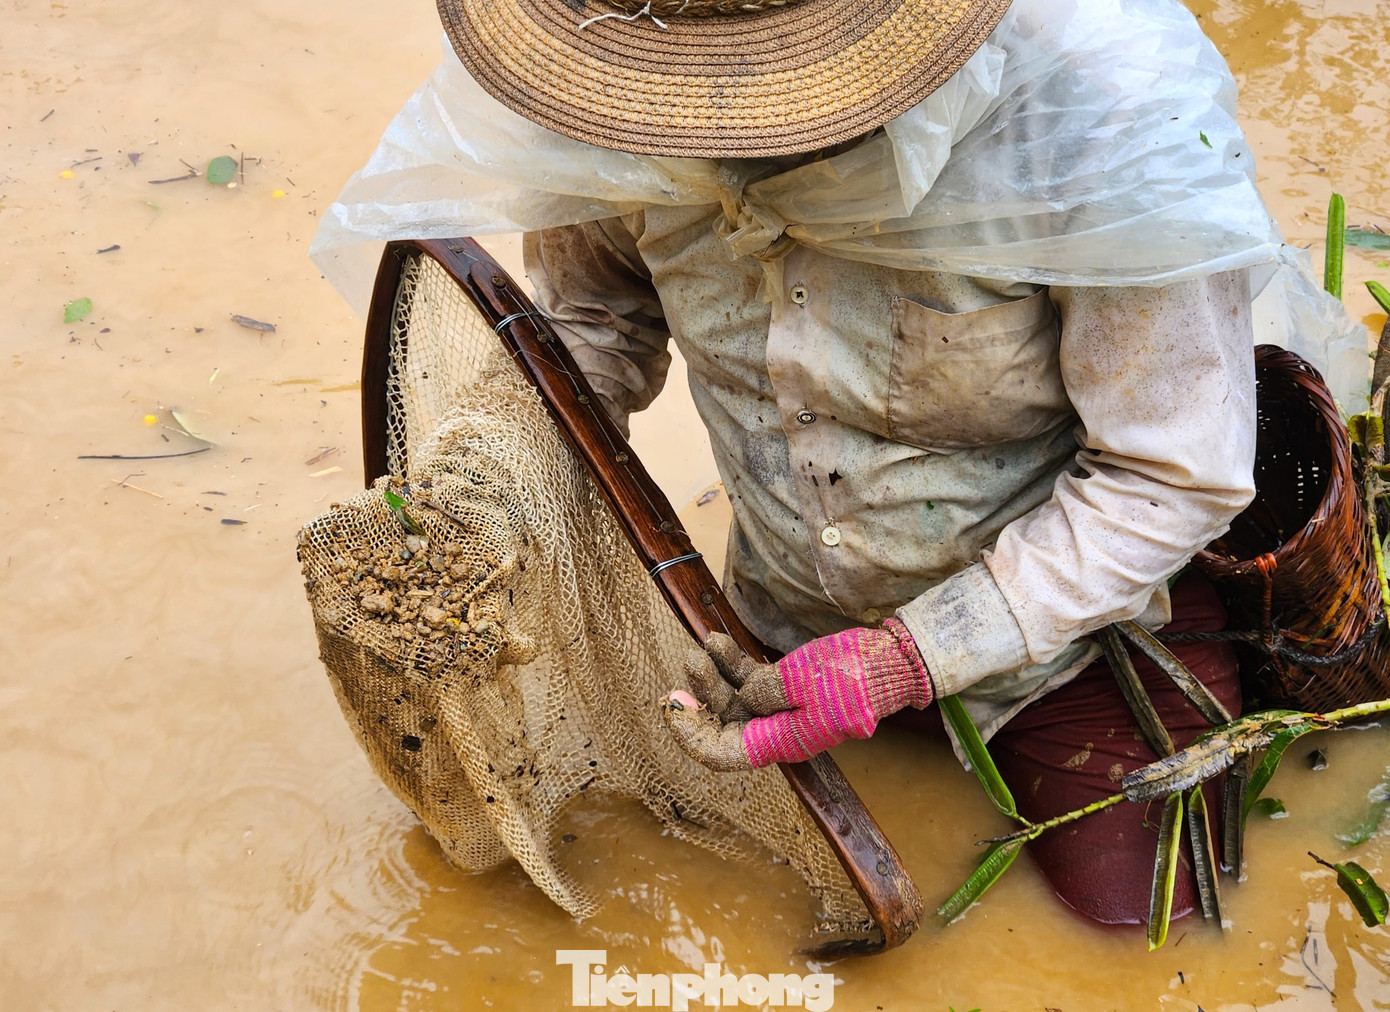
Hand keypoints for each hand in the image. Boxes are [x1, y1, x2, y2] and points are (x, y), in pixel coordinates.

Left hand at [661, 620, 933, 770]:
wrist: (890, 661)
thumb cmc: (856, 675)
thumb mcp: (808, 681)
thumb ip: (767, 689)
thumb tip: (742, 694)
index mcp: (783, 742)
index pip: (724, 752)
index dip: (693, 735)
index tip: (673, 706)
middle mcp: (777, 731)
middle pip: (724, 720)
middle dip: (703, 694)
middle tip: (689, 662)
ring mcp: (780, 708)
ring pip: (733, 697)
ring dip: (714, 674)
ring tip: (704, 644)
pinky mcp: (786, 686)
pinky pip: (749, 679)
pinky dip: (732, 662)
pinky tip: (717, 640)